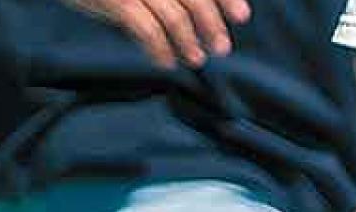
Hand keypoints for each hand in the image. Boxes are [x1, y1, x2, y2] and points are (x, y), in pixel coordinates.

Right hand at [62, 0, 249, 67]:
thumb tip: (197, 24)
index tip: (241, 16)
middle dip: (212, 23)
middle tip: (222, 47)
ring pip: (174, 14)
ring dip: (189, 40)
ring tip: (196, 58)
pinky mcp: (114, 0)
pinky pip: (145, 28)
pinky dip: (159, 48)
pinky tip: (166, 62)